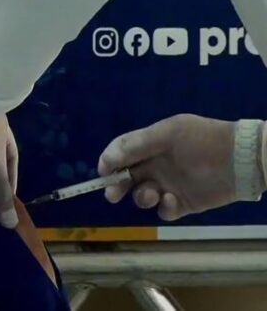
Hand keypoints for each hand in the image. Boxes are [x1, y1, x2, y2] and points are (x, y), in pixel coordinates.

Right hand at [98, 114, 264, 220]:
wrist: (239, 158)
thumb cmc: (201, 140)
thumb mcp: (167, 134)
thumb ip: (136, 145)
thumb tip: (106, 160)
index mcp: (150, 146)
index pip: (121, 152)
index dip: (109, 161)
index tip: (104, 172)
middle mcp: (156, 166)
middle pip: (126, 178)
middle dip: (116, 186)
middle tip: (113, 194)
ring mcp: (168, 185)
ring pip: (142, 196)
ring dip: (141, 197)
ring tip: (153, 194)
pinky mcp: (182, 203)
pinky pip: (164, 211)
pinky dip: (163, 208)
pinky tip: (171, 200)